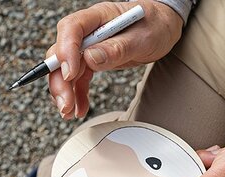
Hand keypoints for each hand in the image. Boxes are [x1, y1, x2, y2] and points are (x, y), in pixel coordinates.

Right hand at [47, 0, 182, 118]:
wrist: (164, 27)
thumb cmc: (155, 25)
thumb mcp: (143, 37)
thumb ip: (117, 48)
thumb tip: (90, 58)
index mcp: (99, 16)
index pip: (72, 29)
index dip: (65, 51)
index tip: (70, 74)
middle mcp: (88, 31)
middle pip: (61, 53)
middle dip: (59, 80)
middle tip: (64, 103)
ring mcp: (89, 47)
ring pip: (66, 70)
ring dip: (64, 92)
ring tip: (67, 111)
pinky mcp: (93, 61)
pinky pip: (79, 79)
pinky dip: (76, 95)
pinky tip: (79, 109)